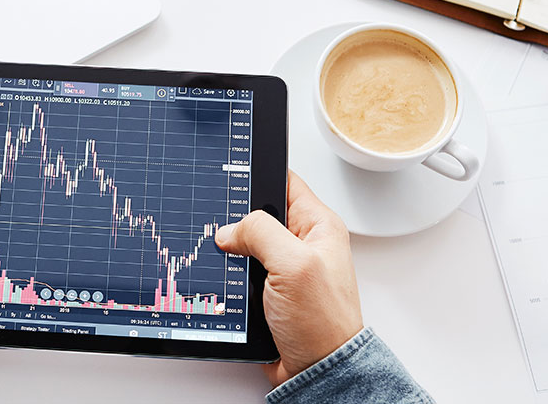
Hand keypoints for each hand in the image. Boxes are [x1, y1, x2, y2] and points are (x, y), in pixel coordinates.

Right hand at [215, 170, 362, 386]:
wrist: (317, 372)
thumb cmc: (323, 324)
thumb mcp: (294, 265)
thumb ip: (261, 232)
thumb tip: (229, 229)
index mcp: (317, 226)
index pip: (284, 181)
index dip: (258, 174)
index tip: (231, 176)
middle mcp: (301, 243)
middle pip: (258, 214)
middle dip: (237, 220)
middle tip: (226, 231)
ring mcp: (284, 268)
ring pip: (244, 244)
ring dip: (231, 254)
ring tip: (226, 261)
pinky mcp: (268, 291)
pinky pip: (240, 272)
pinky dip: (229, 277)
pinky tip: (224, 281)